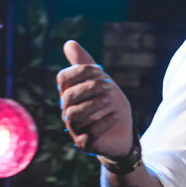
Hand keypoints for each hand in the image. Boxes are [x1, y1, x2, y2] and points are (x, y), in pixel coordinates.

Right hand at [56, 40, 135, 158]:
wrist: (122, 133)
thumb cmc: (108, 105)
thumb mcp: (101, 82)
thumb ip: (85, 66)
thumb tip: (69, 43)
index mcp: (69, 93)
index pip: (63, 78)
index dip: (80, 71)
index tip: (101, 70)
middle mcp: (67, 111)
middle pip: (68, 96)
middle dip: (89, 87)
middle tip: (109, 85)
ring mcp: (75, 128)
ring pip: (75, 114)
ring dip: (93, 104)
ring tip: (109, 99)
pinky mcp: (85, 143)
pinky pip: (90, 133)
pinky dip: (104, 122)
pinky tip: (115, 115)